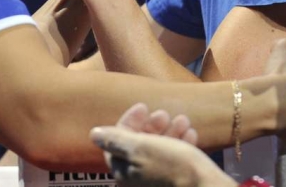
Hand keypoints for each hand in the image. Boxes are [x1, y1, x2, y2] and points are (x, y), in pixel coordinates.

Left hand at [90, 104, 235, 186]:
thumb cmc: (172, 166)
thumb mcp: (141, 148)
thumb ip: (116, 140)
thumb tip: (94, 134)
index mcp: (124, 172)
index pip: (118, 141)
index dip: (129, 121)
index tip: (144, 107)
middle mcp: (138, 180)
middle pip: (139, 144)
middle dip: (152, 125)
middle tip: (165, 114)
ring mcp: (158, 182)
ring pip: (160, 149)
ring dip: (170, 131)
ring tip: (183, 120)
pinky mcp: (176, 181)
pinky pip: (175, 159)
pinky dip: (181, 143)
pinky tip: (191, 134)